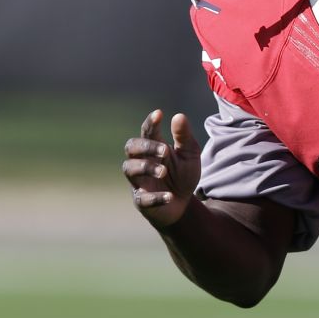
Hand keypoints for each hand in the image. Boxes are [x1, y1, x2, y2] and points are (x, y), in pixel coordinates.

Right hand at [123, 109, 201, 228]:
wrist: (182, 204)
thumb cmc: (182, 174)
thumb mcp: (189, 154)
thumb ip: (184, 137)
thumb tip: (179, 116)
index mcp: (154, 147)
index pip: (148, 131)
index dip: (151, 122)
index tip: (159, 114)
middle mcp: (142, 161)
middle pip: (131, 147)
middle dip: (145, 147)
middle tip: (165, 151)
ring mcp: (139, 181)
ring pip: (129, 169)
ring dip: (146, 168)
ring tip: (164, 172)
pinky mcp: (141, 201)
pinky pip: (142, 198)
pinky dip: (155, 197)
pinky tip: (170, 196)